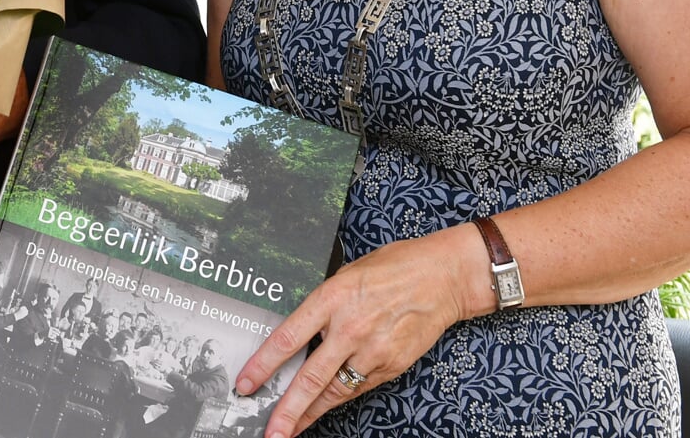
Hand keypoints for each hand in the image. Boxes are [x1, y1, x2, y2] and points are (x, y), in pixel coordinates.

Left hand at [234, 225, 483, 436]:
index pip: (287, 338)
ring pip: (334, 390)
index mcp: (331, 298)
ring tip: (290, 429)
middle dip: (287, 409)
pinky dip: (338, 400)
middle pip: (310, 377)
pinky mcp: (391, 365)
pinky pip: (358, 387)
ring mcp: (372, 350)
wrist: (443, 277)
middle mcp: (350, 328)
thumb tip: (301, 333)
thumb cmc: (395, 268)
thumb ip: (323, 305)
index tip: (246, 383)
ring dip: (310, 413)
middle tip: (270, 430)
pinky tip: (323, 409)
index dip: (263, 365)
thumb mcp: (346, 275)